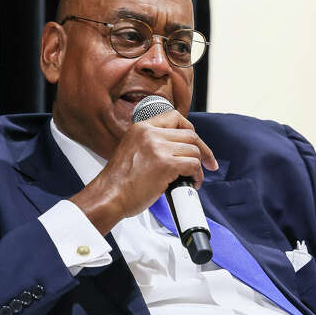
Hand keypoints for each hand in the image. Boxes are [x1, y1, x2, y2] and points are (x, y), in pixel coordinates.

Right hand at [70, 110, 217, 234]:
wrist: (108, 197)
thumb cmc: (119, 181)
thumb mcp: (132, 149)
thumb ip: (152, 143)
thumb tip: (177, 148)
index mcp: (141, 128)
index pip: (175, 117)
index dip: (190, 129)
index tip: (196, 143)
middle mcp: (150, 134)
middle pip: (190, 134)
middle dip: (202, 150)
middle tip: (207, 163)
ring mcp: (158, 148)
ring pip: (194, 151)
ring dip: (198, 166)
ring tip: (193, 178)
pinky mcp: (166, 164)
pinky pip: (193, 165)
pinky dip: (197, 176)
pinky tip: (192, 183)